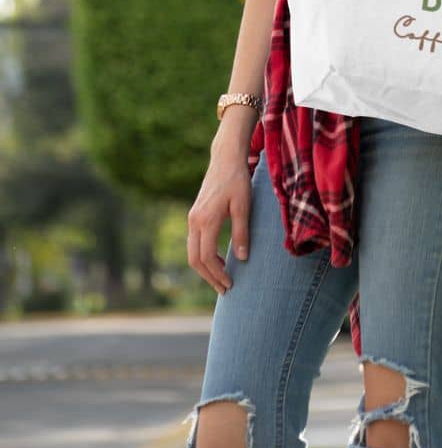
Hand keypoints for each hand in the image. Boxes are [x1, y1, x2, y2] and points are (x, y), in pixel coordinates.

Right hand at [186, 154, 252, 295]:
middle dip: (209, 277)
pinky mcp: (195, 214)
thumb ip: (241, 232)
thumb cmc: (237, 181)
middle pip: (194, 259)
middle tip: (225, 289)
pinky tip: (220, 259)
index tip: (230, 284)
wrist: (226, 159)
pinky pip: (195, 242)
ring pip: (192, 252)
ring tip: (223, 278)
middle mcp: (194, 221)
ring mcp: (192, 218)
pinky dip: (204, 255)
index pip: (206, 257)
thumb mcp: (243, 206)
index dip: (217, 274)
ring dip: (206, 268)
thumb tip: (242, 259)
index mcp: (206, 220)